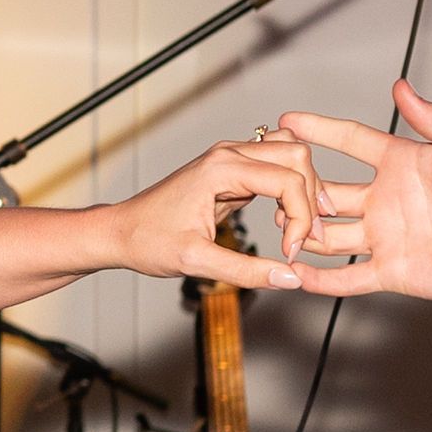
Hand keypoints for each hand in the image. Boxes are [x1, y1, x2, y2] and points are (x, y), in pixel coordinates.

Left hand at [108, 138, 318, 286]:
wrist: (121, 231)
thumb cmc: (148, 240)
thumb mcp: (196, 262)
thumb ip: (246, 271)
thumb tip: (290, 277)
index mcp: (221, 168)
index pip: (288, 178)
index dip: (302, 217)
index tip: (292, 251)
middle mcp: (229, 154)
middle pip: (297, 155)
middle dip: (311, 197)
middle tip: (306, 238)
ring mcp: (231, 158)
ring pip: (291, 154)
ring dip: (304, 188)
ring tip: (299, 227)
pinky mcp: (232, 171)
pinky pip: (276, 167)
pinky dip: (291, 190)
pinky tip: (286, 221)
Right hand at [273, 80, 431, 310]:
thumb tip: (401, 88)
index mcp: (405, 162)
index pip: (350, 140)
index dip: (318, 129)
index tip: (287, 120)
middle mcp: (390, 198)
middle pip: (327, 189)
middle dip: (297, 186)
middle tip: (272, 183)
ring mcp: (389, 236)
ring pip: (329, 234)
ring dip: (302, 230)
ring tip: (276, 227)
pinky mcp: (395, 271)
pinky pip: (349, 278)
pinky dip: (320, 279)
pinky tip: (294, 275)